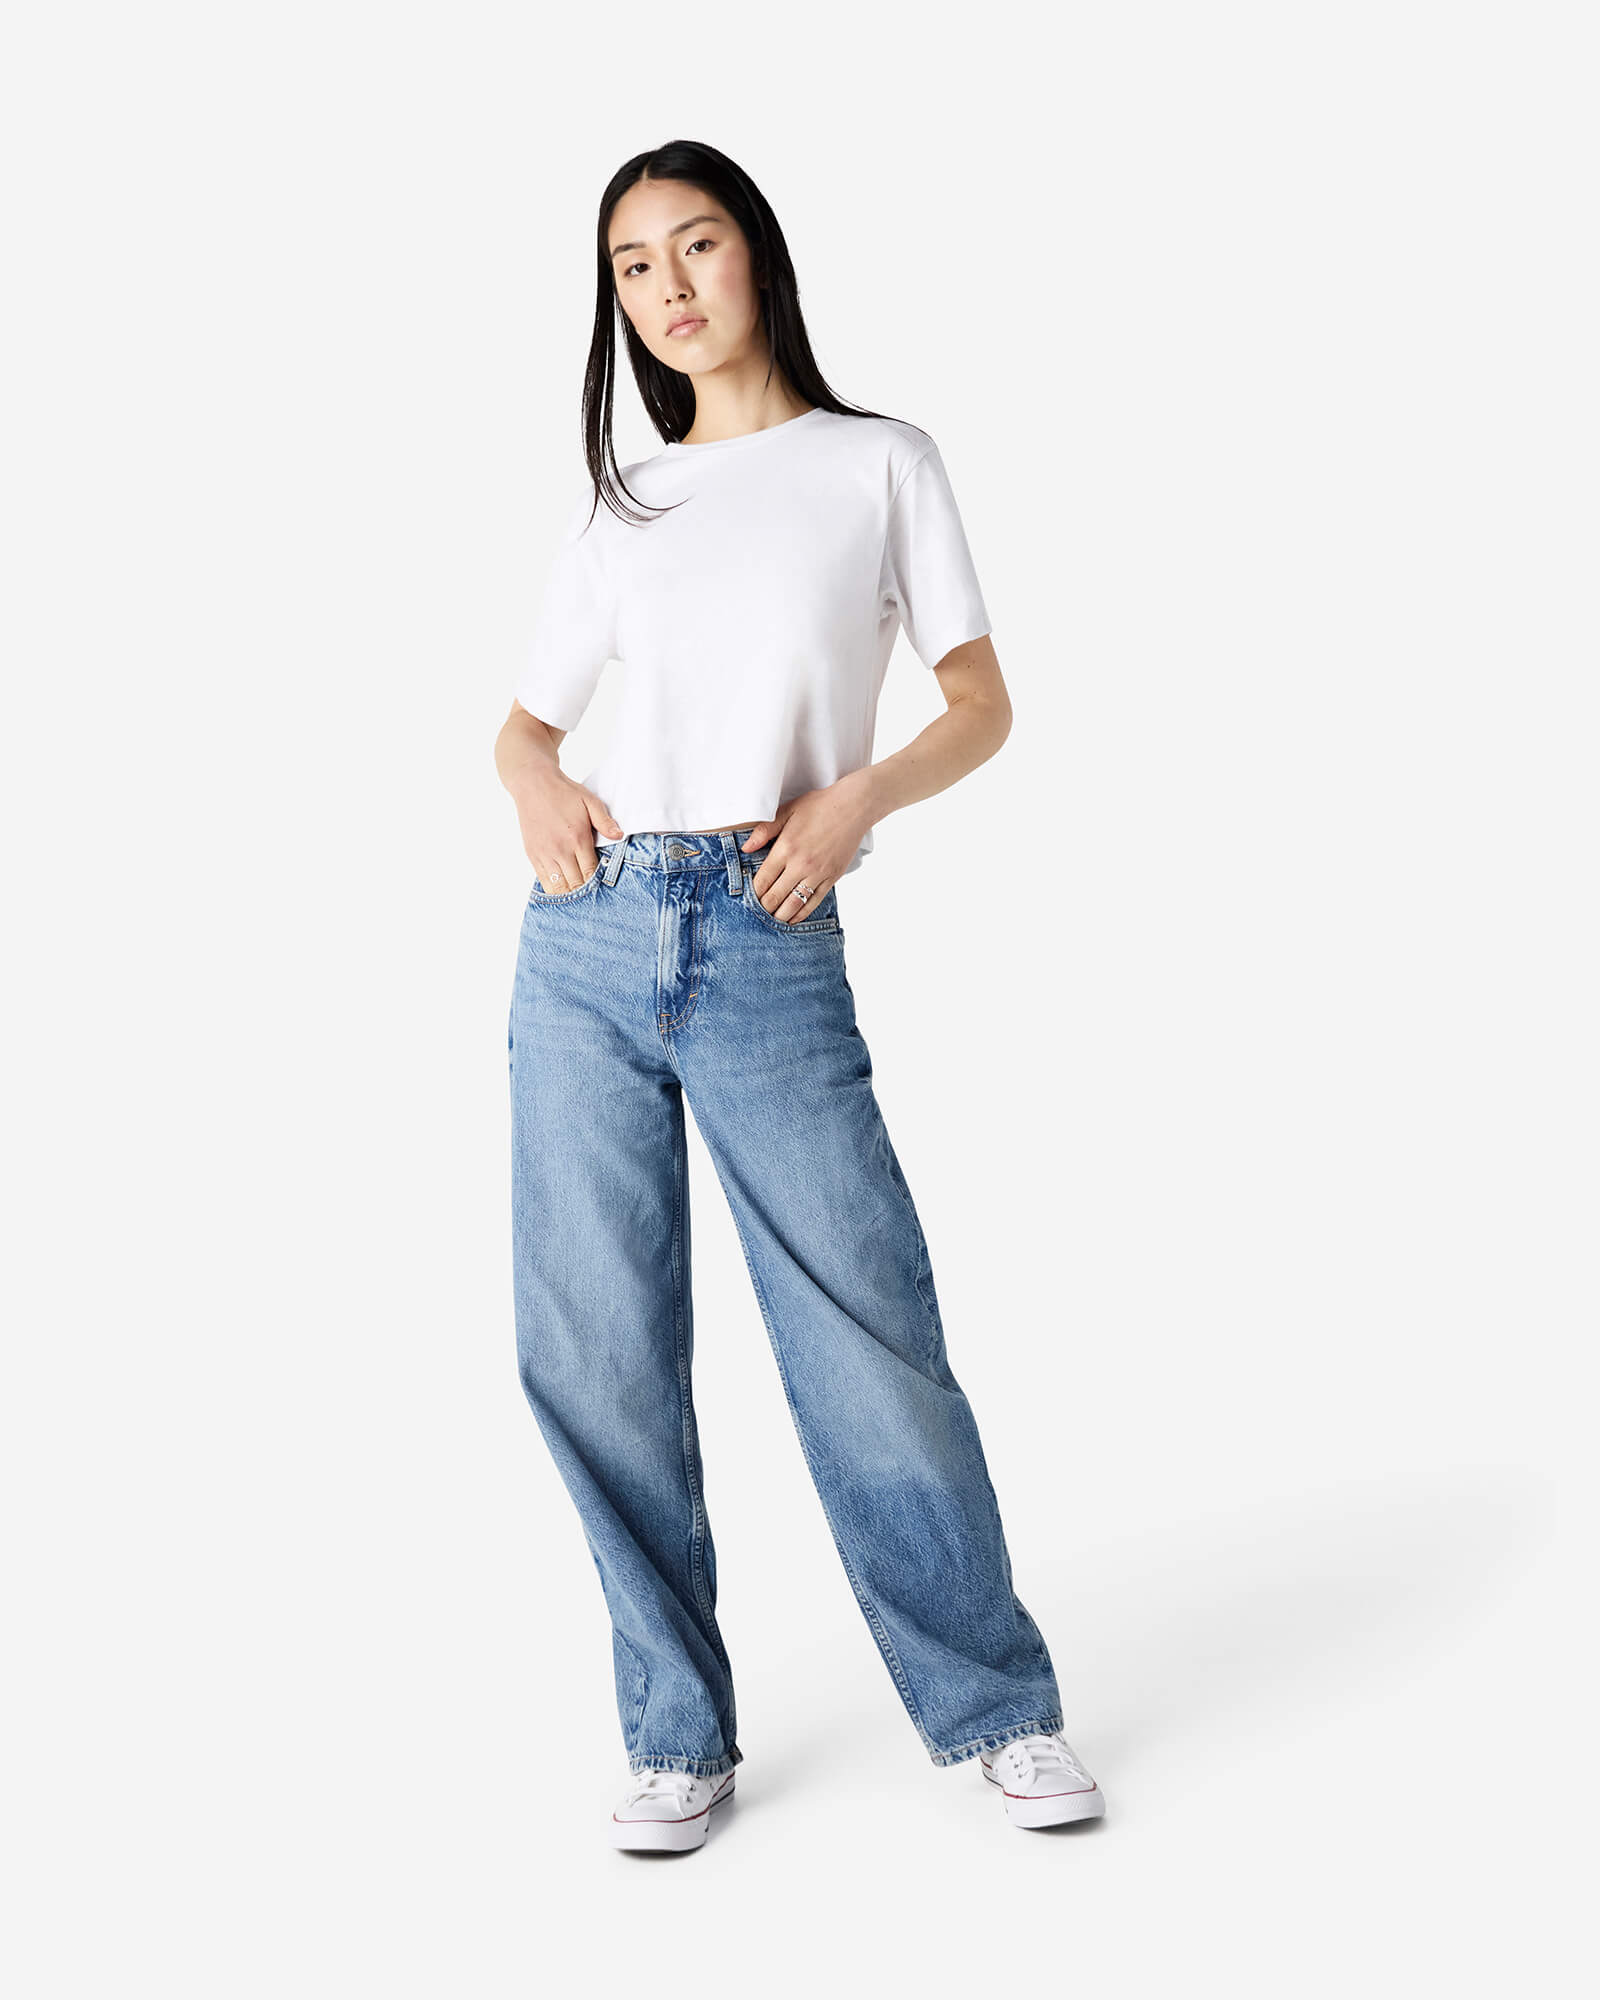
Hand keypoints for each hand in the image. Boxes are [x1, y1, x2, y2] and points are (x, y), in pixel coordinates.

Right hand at [514, 766, 623, 893]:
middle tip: (595, 898)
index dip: (598, 884)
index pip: (590, 873)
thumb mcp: (590, 801)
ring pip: (558, 887)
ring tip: (580, 897)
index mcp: (577, 838)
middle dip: (586, 893)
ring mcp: (544, 854)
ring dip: (570, 894)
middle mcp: (560, 850)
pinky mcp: (533, 855)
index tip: (605, 888)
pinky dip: (554, 889)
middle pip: (575, 884)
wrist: (533, 785)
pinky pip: (544, 881)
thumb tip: (619, 836)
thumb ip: (605, 821)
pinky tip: (564, 890)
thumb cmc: (563, 793)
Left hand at [740, 775, 871, 921]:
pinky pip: (814, 902)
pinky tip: (793, 919)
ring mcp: (817, 873)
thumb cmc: (820, 806)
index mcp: (786, 848)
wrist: (853, 808)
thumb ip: (764, 830)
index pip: (762, 880)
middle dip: (763, 908)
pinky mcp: (832, 878)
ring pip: (793, 904)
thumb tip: (745, 848)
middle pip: (774, 896)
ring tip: (771, 920)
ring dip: (780, 916)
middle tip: (756, 913)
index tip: (747, 899)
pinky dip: (801, 914)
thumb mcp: (787, 811)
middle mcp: (800, 864)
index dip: (752, 893)